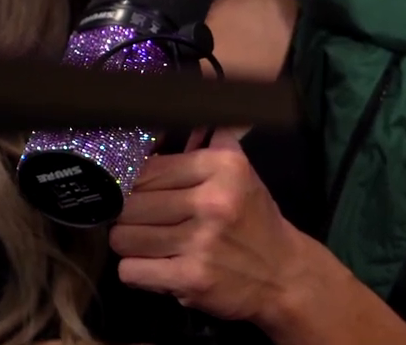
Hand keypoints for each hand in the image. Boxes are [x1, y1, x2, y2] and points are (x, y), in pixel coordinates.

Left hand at [110, 148, 302, 330]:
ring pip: (123, 237)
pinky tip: (154, 265)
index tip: (140, 192)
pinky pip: (130, 270)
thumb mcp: (241, 170)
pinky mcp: (190, 279)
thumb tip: (162, 127)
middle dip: (129, 214)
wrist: (282, 274)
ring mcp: (200, 242)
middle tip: (144, 220)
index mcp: (224, 166)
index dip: (135, 182)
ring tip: (149, 242)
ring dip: (130, 243)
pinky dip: (135, 270)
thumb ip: (206, 143)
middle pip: (130, 204)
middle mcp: (212, 201)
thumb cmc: (254, 219)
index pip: (147, 169)